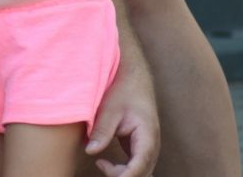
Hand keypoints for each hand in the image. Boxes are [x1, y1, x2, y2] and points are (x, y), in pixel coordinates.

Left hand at [86, 59, 159, 176]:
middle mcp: (152, 144)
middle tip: (101, 165)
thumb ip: (102, 130)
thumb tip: (91, 151)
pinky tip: (104, 163)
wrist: (132, 75)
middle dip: (121, 176)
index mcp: (147, 134)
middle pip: (142, 173)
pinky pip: (136, 167)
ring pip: (141, 172)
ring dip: (123, 175)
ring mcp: (147, 147)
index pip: (140, 164)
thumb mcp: (110, 108)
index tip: (104, 169)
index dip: (125, 175)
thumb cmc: (122, 90)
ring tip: (102, 164)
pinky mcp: (139, 147)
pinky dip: (123, 171)